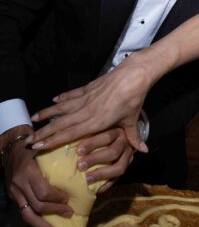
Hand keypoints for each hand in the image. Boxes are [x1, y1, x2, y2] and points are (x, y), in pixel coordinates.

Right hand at [4, 140, 71, 226]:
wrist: (10, 148)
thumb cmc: (32, 146)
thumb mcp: (43, 148)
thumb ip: (58, 158)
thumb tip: (82, 167)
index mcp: (28, 172)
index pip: (43, 192)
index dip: (57, 198)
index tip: (68, 199)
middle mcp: (19, 184)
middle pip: (37, 205)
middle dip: (55, 211)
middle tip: (69, 214)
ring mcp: (14, 192)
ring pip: (28, 215)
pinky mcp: (12, 197)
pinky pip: (24, 213)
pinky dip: (35, 222)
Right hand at [29, 60, 150, 153]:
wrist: (134, 74)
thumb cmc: (134, 99)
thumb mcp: (133, 120)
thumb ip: (134, 137)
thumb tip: (142, 151)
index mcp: (96, 121)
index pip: (70, 134)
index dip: (53, 141)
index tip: (38, 146)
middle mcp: (87, 110)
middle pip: (60, 123)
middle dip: (43, 133)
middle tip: (28, 140)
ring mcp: (86, 98)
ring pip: (62, 108)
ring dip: (47, 114)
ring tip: (33, 120)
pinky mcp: (88, 88)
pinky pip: (71, 95)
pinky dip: (61, 98)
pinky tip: (53, 101)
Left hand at [76, 126, 135, 192]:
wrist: (118, 137)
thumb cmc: (100, 132)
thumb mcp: (97, 128)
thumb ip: (86, 132)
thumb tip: (63, 135)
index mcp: (117, 130)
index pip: (107, 136)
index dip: (92, 144)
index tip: (78, 151)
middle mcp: (125, 143)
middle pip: (113, 152)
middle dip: (96, 160)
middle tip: (80, 166)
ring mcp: (129, 156)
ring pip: (120, 167)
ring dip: (102, 174)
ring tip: (87, 179)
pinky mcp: (127, 168)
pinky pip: (119, 179)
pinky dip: (107, 185)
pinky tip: (96, 189)